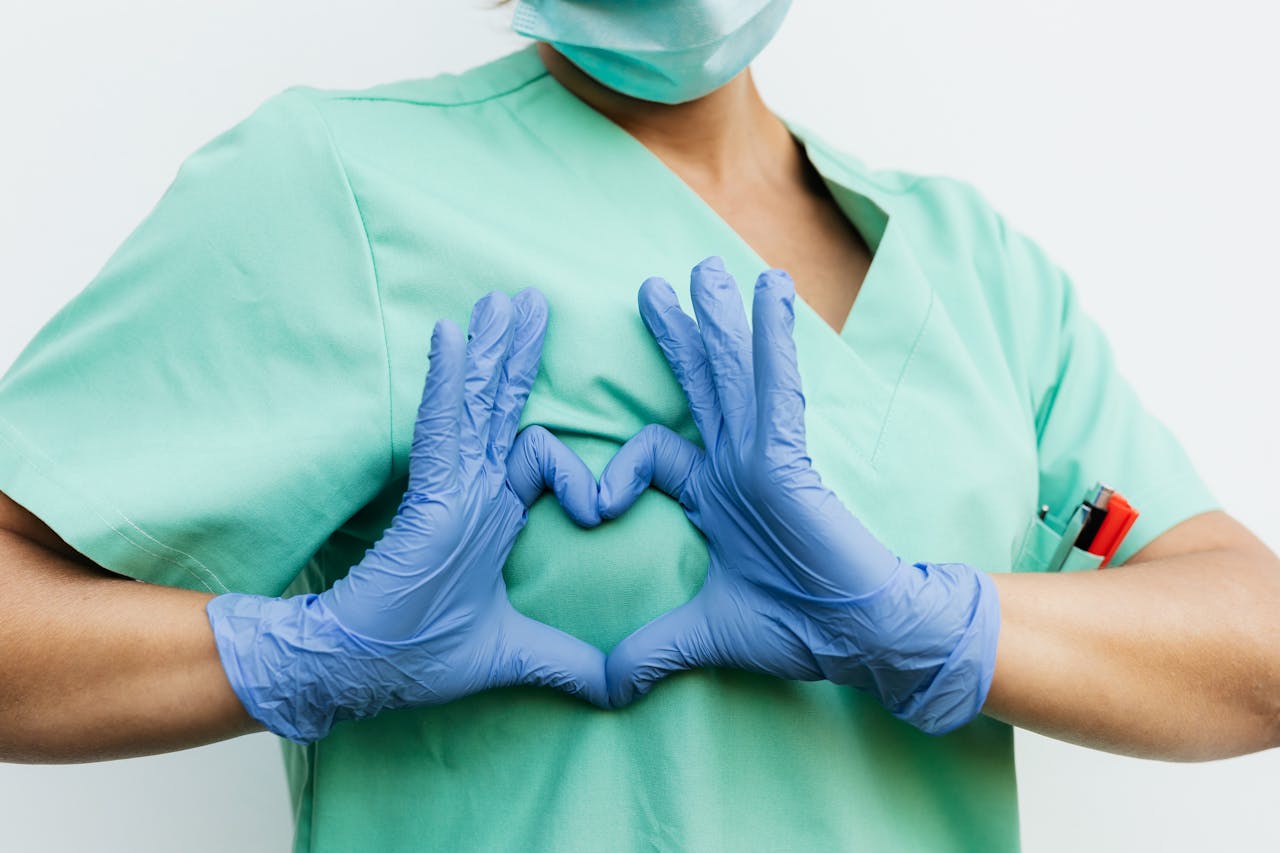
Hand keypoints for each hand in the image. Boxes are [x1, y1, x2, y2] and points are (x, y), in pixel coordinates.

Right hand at [208, 289, 607, 743]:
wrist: (357, 672)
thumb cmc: (420, 659)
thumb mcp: (516, 655)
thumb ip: (569, 663)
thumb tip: (623, 691)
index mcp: (491, 517)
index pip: (536, 457)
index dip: (574, 473)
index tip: (601, 509)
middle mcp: (473, 492)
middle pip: (501, 407)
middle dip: (517, 354)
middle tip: (530, 301)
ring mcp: (451, 489)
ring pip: (477, 404)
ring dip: (491, 350)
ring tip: (504, 299)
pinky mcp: (429, 495)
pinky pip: (442, 425)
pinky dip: (447, 380)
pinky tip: (451, 333)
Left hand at [598, 258, 1000, 733]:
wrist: (860, 640)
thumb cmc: (796, 631)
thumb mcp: (701, 636)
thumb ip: (650, 651)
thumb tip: (603, 690)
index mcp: (715, 496)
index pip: (656, 452)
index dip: (619, 467)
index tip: (593, 505)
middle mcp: (738, 465)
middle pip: (699, 386)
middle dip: (679, 336)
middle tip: (653, 288)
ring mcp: (765, 455)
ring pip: (734, 373)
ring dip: (721, 319)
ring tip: (705, 268)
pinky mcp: (790, 456)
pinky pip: (777, 386)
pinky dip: (771, 339)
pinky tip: (771, 291)